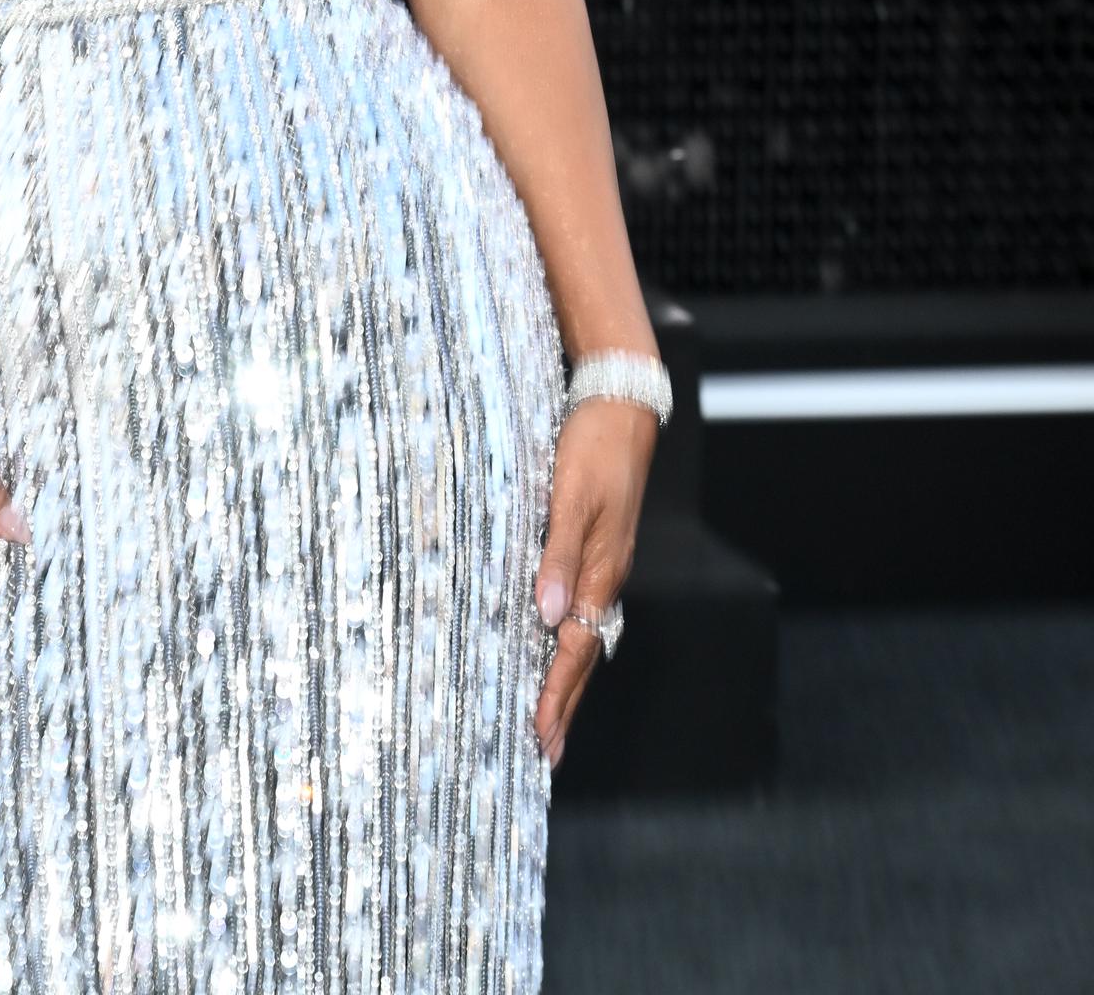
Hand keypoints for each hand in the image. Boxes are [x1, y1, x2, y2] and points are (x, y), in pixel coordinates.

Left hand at [531, 398, 655, 769]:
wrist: (620, 406)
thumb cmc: (592, 448)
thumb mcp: (570, 495)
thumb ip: (557, 553)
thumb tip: (547, 614)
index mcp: (601, 570)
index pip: (575, 647)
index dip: (555, 693)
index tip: (539, 735)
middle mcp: (605, 575)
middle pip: (584, 654)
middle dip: (564, 703)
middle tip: (546, 752)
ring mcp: (605, 564)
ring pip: (585, 636)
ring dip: (567, 679)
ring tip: (551, 717)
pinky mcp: (598, 548)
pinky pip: (584, 611)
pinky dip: (569, 642)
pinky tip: (557, 649)